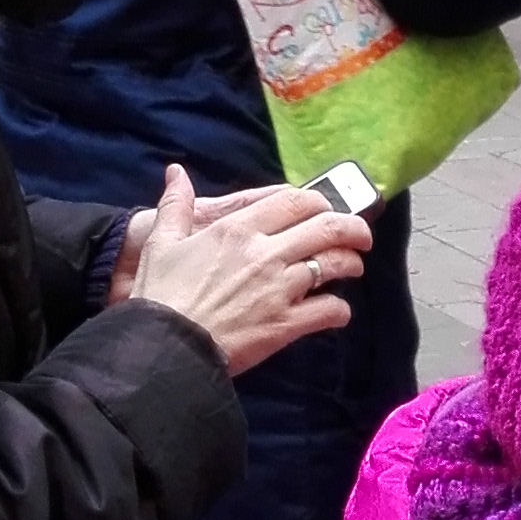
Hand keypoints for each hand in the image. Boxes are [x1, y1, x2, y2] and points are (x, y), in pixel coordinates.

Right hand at [127, 166, 371, 377]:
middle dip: (353, 228)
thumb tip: (176, 173)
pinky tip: (336, 311)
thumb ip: (175, 205)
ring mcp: (279, 289)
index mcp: (238, 229)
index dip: (319, 201)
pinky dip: (339, 310)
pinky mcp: (284, 324)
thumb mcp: (161, 242)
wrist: (162, 346)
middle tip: (360, 235)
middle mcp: (265, 253)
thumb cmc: (159, 295)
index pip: (295, 201)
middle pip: (328, 227)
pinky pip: (329, 311)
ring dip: (351, 264)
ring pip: (335, 265)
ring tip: (352, 267)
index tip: (324, 208)